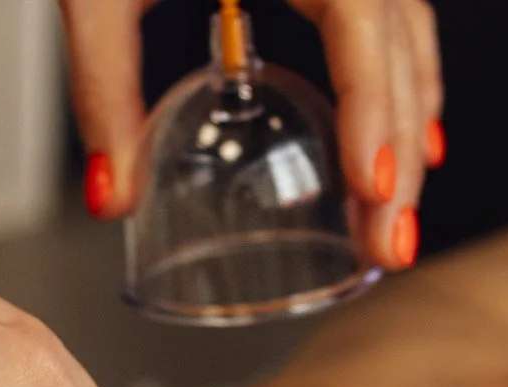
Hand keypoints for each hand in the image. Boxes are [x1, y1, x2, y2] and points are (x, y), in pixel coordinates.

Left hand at [61, 0, 441, 272]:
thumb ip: (103, 86)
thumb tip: (113, 197)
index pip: (362, 23)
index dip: (374, 109)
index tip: (374, 184)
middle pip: (396, 41)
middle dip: (399, 148)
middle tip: (388, 244)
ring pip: (403, 31)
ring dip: (404, 123)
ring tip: (392, 213)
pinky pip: (385, 13)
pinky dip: (393, 78)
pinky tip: (397, 134)